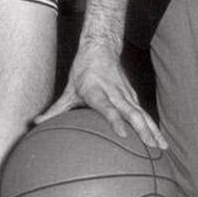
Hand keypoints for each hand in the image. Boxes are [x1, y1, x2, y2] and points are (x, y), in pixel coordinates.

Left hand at [36, 39, 165, 149]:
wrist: (101, 48)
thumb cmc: (83, 71)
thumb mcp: (68, 90)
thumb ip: (55, 110)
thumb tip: (35, 123)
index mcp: (97, 91)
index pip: (107, 107)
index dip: (114, 119)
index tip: (122, 133)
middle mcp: (114, 93)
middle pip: (131, 112)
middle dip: (142, 130)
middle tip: (150, 147)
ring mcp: (126, 94)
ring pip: (142, 113)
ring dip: (153, 130)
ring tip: (162, 148)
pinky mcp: (133, 96)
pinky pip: (144, 113)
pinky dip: (153, 127)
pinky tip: (159, 141)